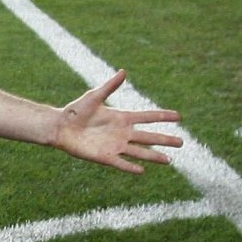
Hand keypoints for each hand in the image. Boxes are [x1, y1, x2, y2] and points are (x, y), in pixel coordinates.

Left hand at [55, 70, 182, 173]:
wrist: (60, 126)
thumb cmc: (75, 110)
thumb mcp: (94, 97)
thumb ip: (110, 86)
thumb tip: (124, 71)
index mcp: (122, 118)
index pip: (147, 117)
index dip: (163, 116)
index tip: (179, 116)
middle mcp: (122, 133)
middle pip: (148, 137)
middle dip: (165, 140)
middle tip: (182, 143)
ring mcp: (115, 145)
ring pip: (140, 152)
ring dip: (154, 156)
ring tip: (169, 160)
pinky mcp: (105, 156)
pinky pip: (121, 163)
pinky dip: (131, 167)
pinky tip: (142, 171)